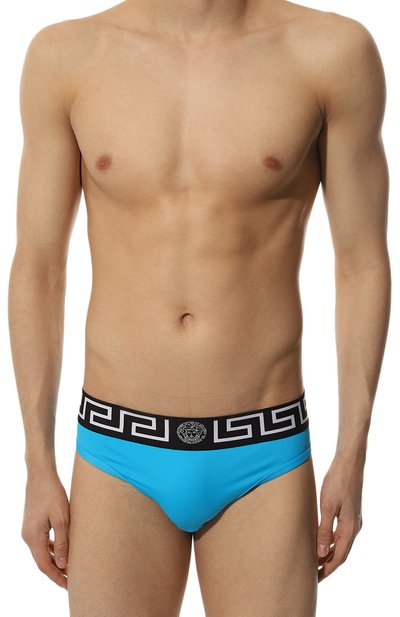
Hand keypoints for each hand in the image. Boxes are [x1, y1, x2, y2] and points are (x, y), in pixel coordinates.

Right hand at [21, 469, 69, 588]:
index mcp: (33, 538)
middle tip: (73, 580)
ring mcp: (29, 530)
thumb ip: (63, 542)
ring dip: (55, 560)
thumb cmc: (52, 494)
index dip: (57, 577)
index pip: (45, 566)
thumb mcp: (62, 518)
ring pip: (42, 552)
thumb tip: (63, 564)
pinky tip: (62, 550)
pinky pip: (42, 542)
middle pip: (43, 561)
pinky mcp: (33, 524)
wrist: (40, 475)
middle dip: (57, 571)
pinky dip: (52, 549)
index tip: (70, 586)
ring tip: (70, 567)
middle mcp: (28, 537)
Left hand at [317, 456, 362, 581]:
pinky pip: (341, 533)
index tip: (314, 579)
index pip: (338, 557)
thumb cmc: (337, 481)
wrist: (349, 463)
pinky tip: (321, 540)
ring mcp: (354, 520)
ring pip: (341, 543)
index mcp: (349, 528)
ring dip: (329, 553)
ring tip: (314, 561)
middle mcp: (354, 527)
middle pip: (340, 553)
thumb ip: (324, 529)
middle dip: (327, 565)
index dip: (326, 569)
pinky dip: (331, 541)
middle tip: (312, 575)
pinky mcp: (350, 513)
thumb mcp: (327, 506)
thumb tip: (320, 552)